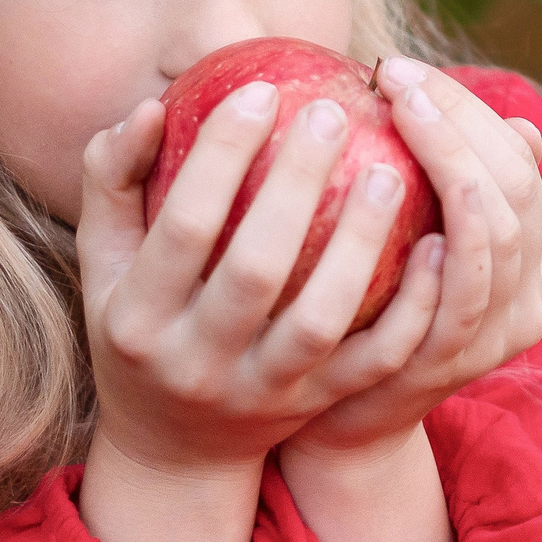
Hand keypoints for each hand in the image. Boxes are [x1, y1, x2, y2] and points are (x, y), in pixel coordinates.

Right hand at [75, 80, 449, 480]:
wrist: (174, 450)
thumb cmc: (141, 324)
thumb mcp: (106, 262)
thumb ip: (113, 181)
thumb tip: (150, 107)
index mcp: (138, 318)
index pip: (183, 226)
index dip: (221, 156)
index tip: (262, 92)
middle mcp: (198, 361)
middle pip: (255, 268)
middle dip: (296, 185)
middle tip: (332, 112)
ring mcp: (262, 390)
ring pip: (320, 318)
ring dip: (360, 243)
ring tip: (389, 172)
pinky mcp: (317, 406)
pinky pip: (374, 358)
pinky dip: (410, 307)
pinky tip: (435, 246)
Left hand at [283, 58, 541, 460]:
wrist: (337, 411)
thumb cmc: (365, 300)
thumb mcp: (407, 228)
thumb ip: (436, 173)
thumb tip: (445, 93)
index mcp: (535, 250)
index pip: (519, 159)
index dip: (466, 107)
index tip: (399, 67)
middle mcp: (532, 292)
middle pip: (514, 188)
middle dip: (457, 121)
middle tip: (392, 75)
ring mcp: (497, 333)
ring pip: (495, 236)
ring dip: (450, 163)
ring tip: (397, 111)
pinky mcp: (451, 368)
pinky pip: (457, 303)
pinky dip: (446, 251)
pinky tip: (409, 204)